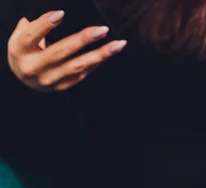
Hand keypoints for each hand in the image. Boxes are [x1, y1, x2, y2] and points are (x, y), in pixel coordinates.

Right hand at [7, 11, 126, 91]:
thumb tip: (59, 15)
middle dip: (83, 40)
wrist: (24, 78)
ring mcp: (49, 80)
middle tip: (102, 30)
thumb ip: (36, 26)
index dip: (45, 24)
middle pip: (59, 52)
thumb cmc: (26, 49)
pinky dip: (97, 62)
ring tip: (118, 45)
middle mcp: (33, 68)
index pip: (31, 36)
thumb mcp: (22, 36)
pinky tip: (110, 53)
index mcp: (19, 50)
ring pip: (77, 66)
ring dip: (100, 55)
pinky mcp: (62, 86)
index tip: (62, 13)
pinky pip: (83, 73)